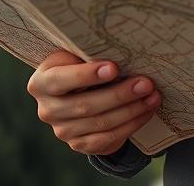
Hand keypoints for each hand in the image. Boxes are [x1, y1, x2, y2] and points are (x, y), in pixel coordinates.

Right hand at [27, 50, 161, 155]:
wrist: (76, 92)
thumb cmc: (79, 64)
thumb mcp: (74, 55)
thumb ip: (86, 54)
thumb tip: (120, 48)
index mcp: (41, 82)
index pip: (60, 80)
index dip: (87, 75)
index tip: (114, 68)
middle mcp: (47, 110)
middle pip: (85, 105)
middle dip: (119, 94)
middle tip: (146, 83)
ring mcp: (62, 131)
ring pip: (100, 124)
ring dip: (131, 110)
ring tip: (152, 96)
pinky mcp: (79, 144)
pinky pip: (107, 139)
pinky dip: (131, 125)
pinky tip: (146, 111)